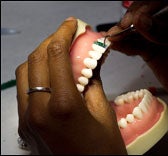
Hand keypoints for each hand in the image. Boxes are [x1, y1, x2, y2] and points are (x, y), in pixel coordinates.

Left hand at [15, 17, 126, 153]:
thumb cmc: (103, 148)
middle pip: (35, 60)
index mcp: (63, 106)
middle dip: (51, 41)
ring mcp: (27, 119)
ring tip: (58, 52)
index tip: (72, 24)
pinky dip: (36, 74)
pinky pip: (25, 90)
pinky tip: (51, 74)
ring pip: (24, 73)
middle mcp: (38, 110)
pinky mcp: (24, 125)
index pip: (55, 55)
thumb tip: (90, 57)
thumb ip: (92, 80)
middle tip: (66, 35)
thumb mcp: (103, 111)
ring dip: (40, 57)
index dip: (63, 33)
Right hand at [107, 1, 167, 109]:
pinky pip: (133, 47)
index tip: (132, 19)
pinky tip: (115, 44)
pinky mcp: (149, 52)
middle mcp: (165, 26)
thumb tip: (142, 21)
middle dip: (128, 23)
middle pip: (141, 18)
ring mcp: (155, 39)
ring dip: (121, 35)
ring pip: (135, 33)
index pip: (156, 5)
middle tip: (118, 29)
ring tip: (111, 36)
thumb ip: (165, 32)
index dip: (142, 10)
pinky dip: (123, 46)